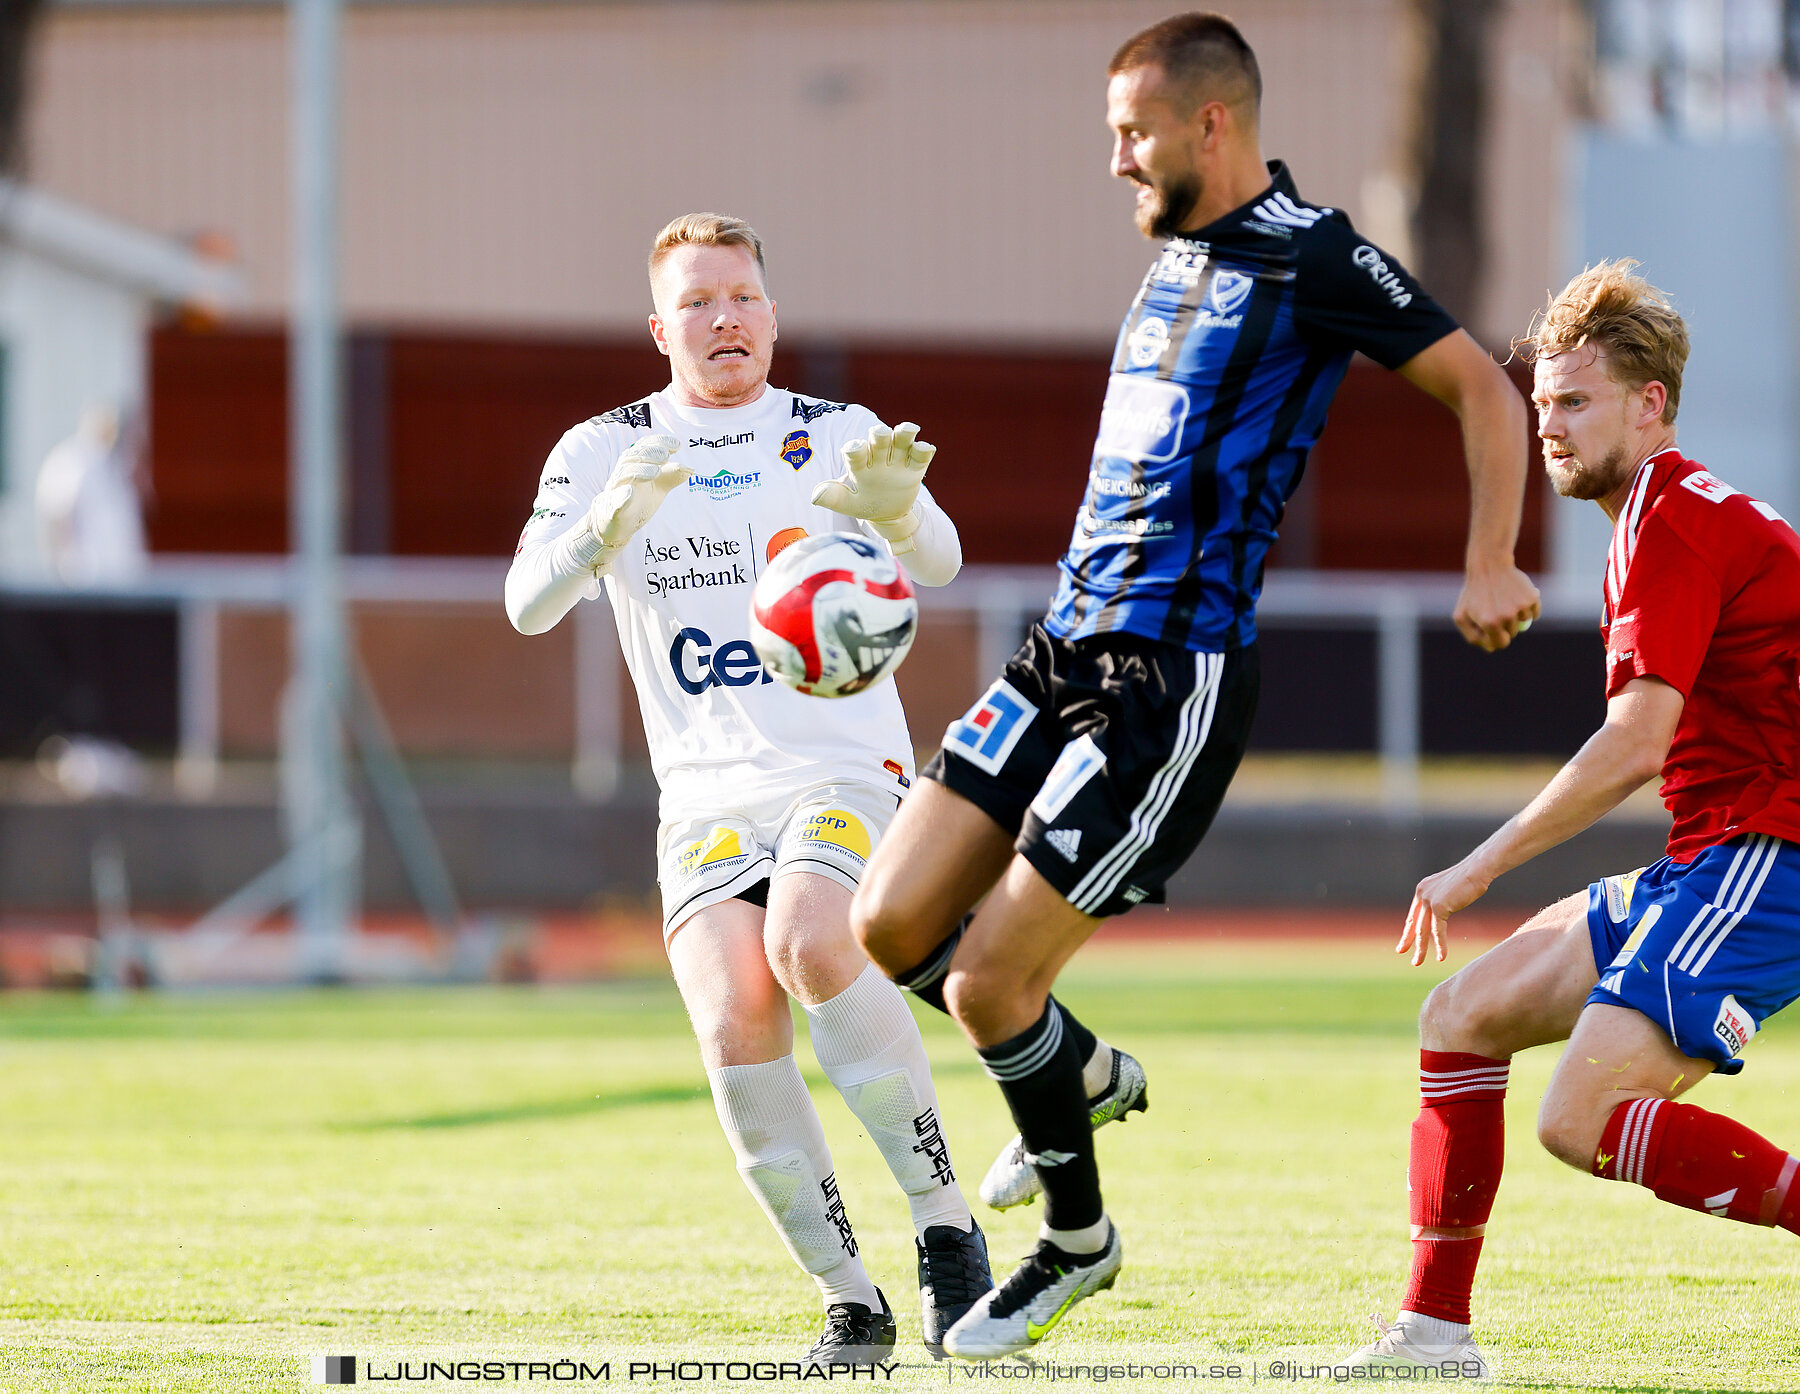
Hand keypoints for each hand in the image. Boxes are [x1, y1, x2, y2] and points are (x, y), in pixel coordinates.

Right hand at [580, 434, 687, 569]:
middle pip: (632, 458)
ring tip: (656, 472)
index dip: (658, 442)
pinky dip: (621, 496)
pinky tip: (629, 492)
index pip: (643, 447)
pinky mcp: (612, 509)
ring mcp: (616, 490)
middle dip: (649, 454)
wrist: (615, 523)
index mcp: (634, 465)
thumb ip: (671, 476)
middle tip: (666, 456)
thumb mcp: (658, 487)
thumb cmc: (638, 500)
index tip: (677, 445)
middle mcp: (623, 473)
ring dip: (639, 471)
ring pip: (623, 475)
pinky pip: (614, 501)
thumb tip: (690, 469)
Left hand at [811, 422, 935, 552]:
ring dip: (904, 432)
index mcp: (860, 463)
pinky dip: (924, 449)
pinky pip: (920, 455)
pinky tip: (925, 448)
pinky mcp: (915, 467)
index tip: (854, 449)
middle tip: (880, 434)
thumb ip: (834, 498)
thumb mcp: (848, 504)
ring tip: (908, 430)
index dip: (855, 448)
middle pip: (880, 438)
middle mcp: (878, 456)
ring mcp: (898, 460)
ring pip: (902, 439)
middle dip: (880, 434)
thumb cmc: (864, 504)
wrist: (888, 515)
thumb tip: (815, 496)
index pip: (856, 451)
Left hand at [1397, 858, 1492, 966]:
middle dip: (1409, 941)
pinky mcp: (1439, 906)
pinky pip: (1438, 931)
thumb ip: (1441, 901)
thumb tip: (1440, 913)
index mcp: (1422, 890)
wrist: (1477, 870)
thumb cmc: (1469, 880)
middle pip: (1414, 923)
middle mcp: (1422, 894)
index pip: (1412, 915)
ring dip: (1421, 948)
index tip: (1404, 943)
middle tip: (1401, 953)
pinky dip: (1440, 945)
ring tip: (1417, 962)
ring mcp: (1429, 900)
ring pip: (1423, 930)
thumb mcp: (1449, 891)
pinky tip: (1441, 957)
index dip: (1408, 930)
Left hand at [1453, 562, 1539, 651]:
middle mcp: (1506, 617)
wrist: (1489, 564)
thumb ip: (1473, 636)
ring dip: (1517, 614)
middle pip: (1512, 633)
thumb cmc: (1474, 592)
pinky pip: (1535, 611)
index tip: (1494, 630)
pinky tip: (1517, 595)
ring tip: (1504, 599)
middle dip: (1505, 625)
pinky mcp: (1532, 597)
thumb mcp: (1462, 615)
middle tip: (1496, 608)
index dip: (1497, 638)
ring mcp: (1520, 607)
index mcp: (1489, 624)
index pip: (1500, 644)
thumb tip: (1491, 648)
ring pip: (1524, 622)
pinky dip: (1529, 607)